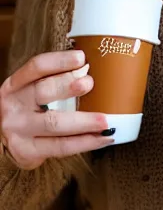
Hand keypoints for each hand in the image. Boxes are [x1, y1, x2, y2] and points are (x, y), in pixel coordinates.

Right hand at [0, 50, 112, 169]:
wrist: (3, 140)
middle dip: (68, 86)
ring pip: (54, 124)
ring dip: (83, 121)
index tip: (81, 58)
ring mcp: (20, 129)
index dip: (59, 61)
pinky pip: (60, 146)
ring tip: (105, 120)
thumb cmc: (26, 108)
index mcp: (17, 84)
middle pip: (43, 92)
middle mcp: (16, 105)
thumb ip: (54, 78)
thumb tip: (89, 69)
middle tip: (89, 83)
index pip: (37, 67)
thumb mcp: (31, 89)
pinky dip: (85, 142)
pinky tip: (102, 138)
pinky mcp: (28, 151)